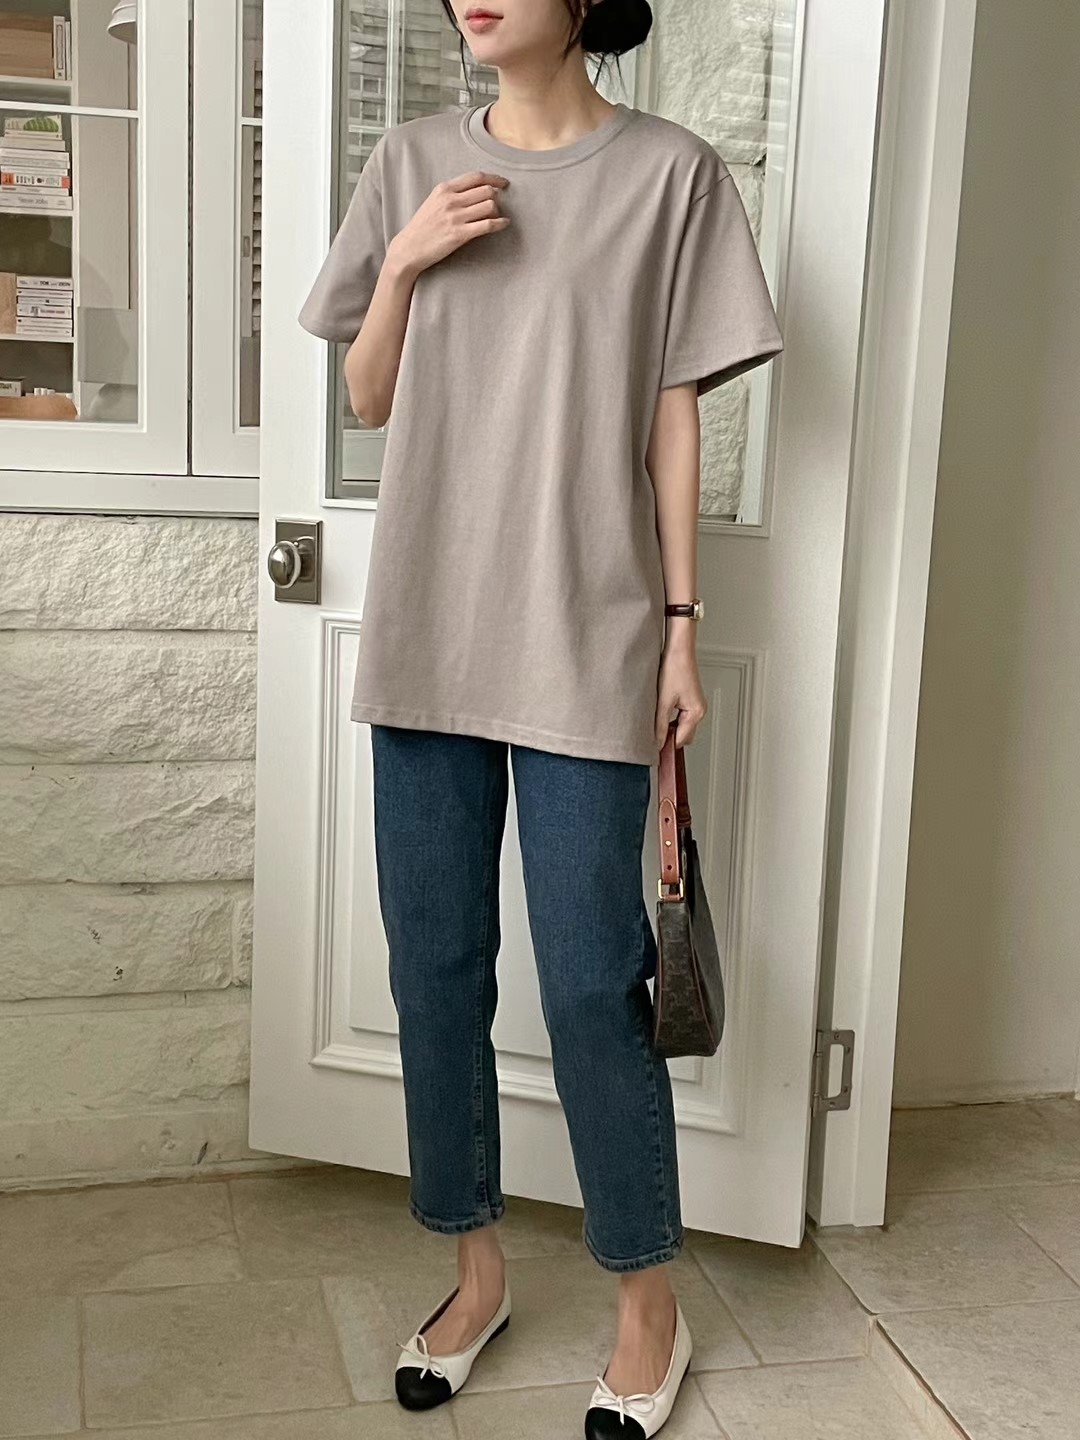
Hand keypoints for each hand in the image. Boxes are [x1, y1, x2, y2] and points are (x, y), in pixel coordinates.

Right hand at [388, 171, 510, 277]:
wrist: (409, 248)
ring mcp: (455, 217)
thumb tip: (477, 190)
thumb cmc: (423, 227)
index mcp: (444, 189)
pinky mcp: (459, 234)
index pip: (476, 177)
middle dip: (496, 197)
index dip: (494, 178)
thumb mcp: (434, 202)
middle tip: (497, 205)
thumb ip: (453, 194)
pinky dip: (500, 224)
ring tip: (496, 217)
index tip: (503, 183)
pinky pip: (488, 224)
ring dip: (497, 211)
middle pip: (486, 190)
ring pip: (490, 206)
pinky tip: (504, 224)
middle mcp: (451, 200)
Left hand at [655, 634, 706, 748]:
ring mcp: (695, 705)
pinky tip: (660, 712)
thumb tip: (656, 742)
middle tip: (652, 736)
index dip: (666, 746)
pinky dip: (671, 719)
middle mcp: (699, 710)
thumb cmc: (675, 669)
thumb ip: (659, 724)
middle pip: (683, 736)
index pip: (681, 740)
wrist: (679, 649)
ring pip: (682, 726)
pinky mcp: (689, 699)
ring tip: (655, 722)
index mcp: (696, 713)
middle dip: (669, 737)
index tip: (653, 750)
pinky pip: (681, 717)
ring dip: (669, 727)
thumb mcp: (663, 701)